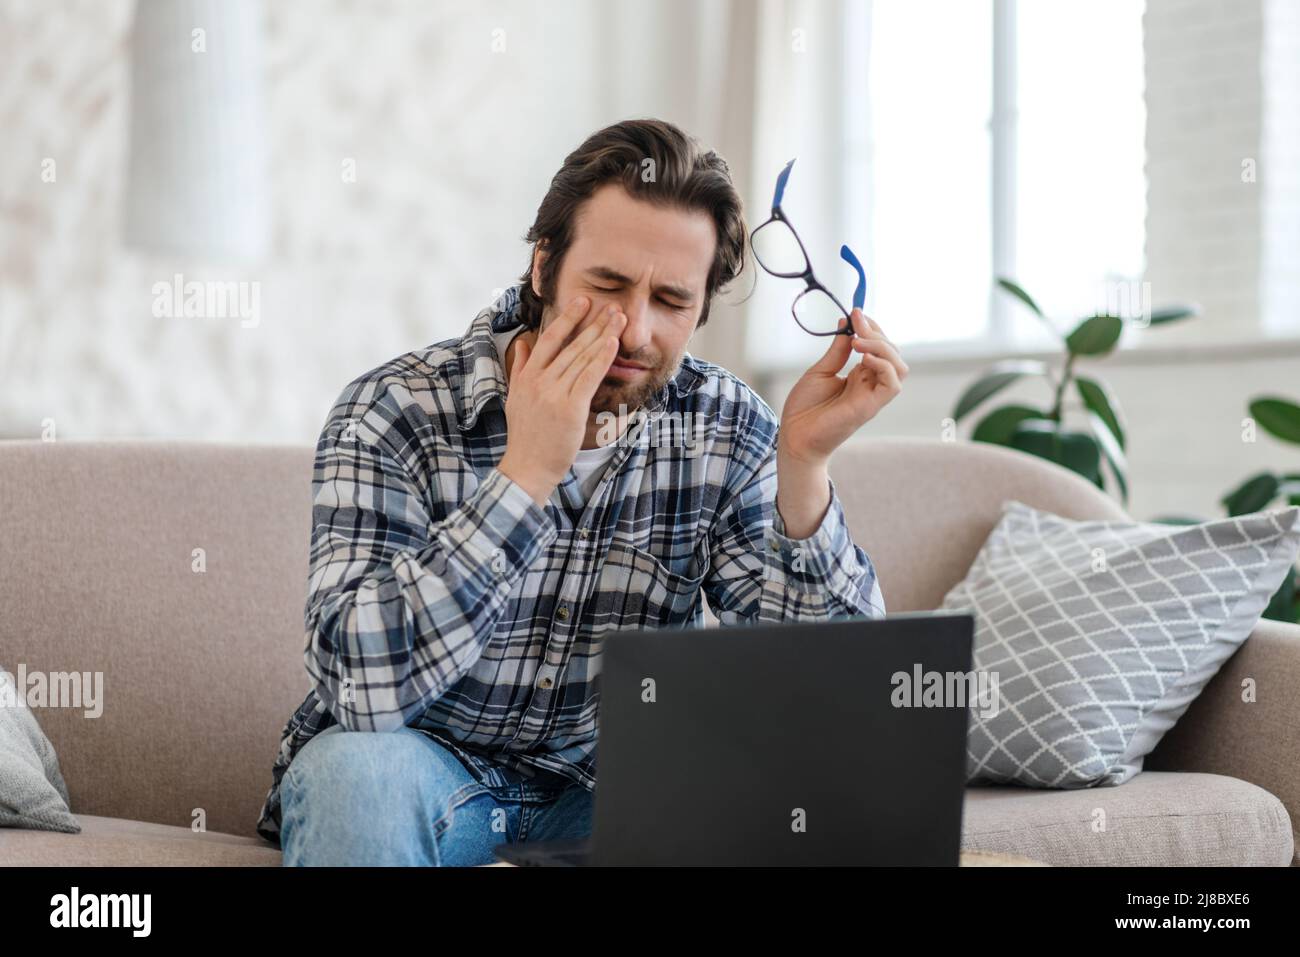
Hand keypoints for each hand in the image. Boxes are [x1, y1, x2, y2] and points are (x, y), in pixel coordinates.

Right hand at [498, 296, 626, 505]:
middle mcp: (539, 381)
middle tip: (611, 306)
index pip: (548, 339)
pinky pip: (588, 377)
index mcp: (527, 377)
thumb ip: (520, 369)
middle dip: (593, 323)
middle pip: (570, 345)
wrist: (527, 467)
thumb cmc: (525, 437)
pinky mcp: (569, 408)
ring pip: (582, 358)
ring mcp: (554, 393)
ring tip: (618, 319)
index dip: (567, 319)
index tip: (583, 301)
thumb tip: (522, 344)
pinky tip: (612, 344)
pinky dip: (601, 359)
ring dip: (602, 336)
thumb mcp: (515, 398)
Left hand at [779, 308, 907, 467]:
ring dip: (883, 347)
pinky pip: (892, 384)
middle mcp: (870, 384)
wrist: (794, 436)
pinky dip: (884, 366)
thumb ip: (838, 350)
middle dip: (877, 332)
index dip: (872, 327)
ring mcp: (872, 396)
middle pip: (892, 353)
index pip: (879, 346)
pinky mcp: (870, 407)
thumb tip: (847, 322)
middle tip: (856, 322)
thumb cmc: (805, 408)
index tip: (855, 313)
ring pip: (899, 367)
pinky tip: (864, 358)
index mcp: (860, 375)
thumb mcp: (821, 370)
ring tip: (858, 341)